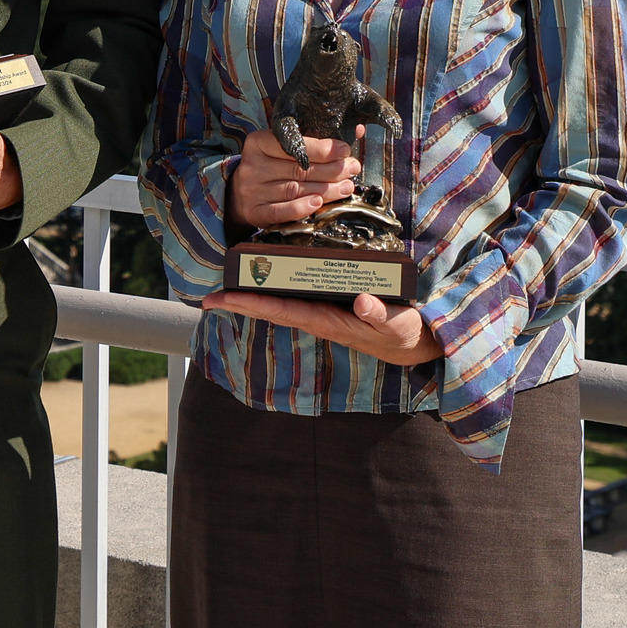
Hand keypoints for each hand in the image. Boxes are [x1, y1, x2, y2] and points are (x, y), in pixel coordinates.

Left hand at [199, 289, 445, 365]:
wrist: (416, 344)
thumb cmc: (405, 334)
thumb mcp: (397, 325)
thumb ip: (379, 314)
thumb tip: (360, 300)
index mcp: (330, 321)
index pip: (285, 311)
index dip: (254, 304)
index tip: (225, 299)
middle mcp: (320, 318)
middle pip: (274, 309)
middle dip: (242, 302)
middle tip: (209, 297)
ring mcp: (324, 313)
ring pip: (282, 304)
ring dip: (254, 296)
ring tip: (227, 287)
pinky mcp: (332, 307)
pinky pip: (297, 298)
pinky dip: (276, 291)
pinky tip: (262, 283)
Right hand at [227, 127, 361, 228]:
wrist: (239, 194)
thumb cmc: (270, 166)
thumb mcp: (283, 148)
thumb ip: (314, 141)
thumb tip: (356, 130)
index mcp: (258, 143)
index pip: (292, 144)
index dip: (321, 148)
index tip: (344, 150)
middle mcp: (252, 166)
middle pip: (297, 169)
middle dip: (330, 169)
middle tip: (352, 168)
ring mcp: (252, 191)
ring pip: (294, 190)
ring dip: (325, 189)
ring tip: (346, 186)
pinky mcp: (255, 212)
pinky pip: (280, 211)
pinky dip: (300, 208)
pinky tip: (318, 203)